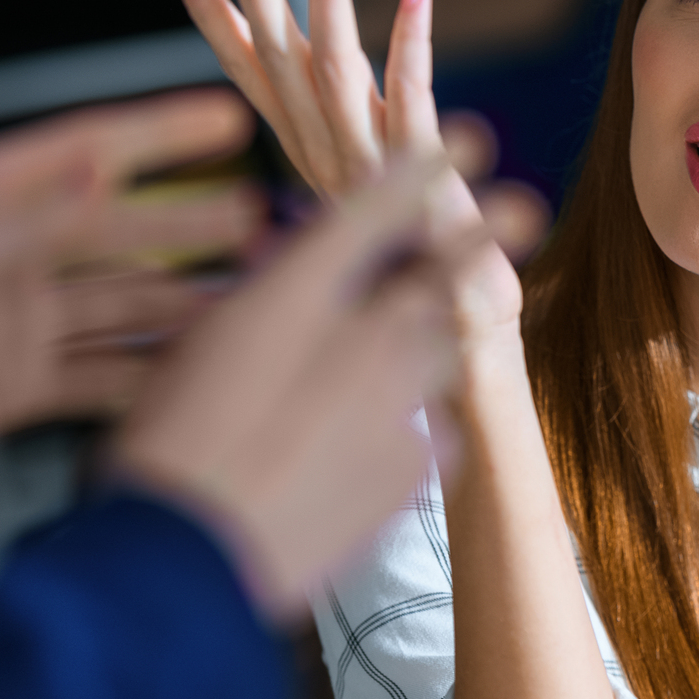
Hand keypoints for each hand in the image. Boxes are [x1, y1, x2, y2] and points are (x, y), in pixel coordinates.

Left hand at [0, 90, 257, 464]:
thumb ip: (14, 224)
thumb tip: (101, 172)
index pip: (84, 149)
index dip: (160, 132)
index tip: (230, 117)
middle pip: (120, 229)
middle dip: (198, 226)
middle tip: (271, 225)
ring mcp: (6, 321)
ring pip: (120, 306)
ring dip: (188, 307)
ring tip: (257, 306)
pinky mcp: (5, 386)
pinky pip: (94, 376)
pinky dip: (146, 379)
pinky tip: (194, 379)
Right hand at [111, 156, 480, 614]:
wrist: (191, 560)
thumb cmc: (172, 445)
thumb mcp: (207, 349)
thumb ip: (270, 304)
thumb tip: (299, 274)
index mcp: (295, 294)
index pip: (376, 209)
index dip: (424, 167)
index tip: (467, 138)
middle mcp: (358, 337)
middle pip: (440, 273)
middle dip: (484, 240)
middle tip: (526, 210)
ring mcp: (397, 403)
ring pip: (441, 354)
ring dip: (441, 346)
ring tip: (432, 347)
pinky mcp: (416, 464)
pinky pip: (433, 432)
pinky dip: (414, 431)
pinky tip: (380, 448)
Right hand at [166, 0, 523, 349]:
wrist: (466, 352)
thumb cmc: (428, 286)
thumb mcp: (379, 213)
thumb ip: (355, 169)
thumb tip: (331, 145)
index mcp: (314, 167)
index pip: (255, 84)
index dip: (219, 26)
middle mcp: (329, 165)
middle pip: (279, 67)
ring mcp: (370, 170)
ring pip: (334, 70)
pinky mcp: (419, 177)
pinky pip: (410, 98)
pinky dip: (412, 43)